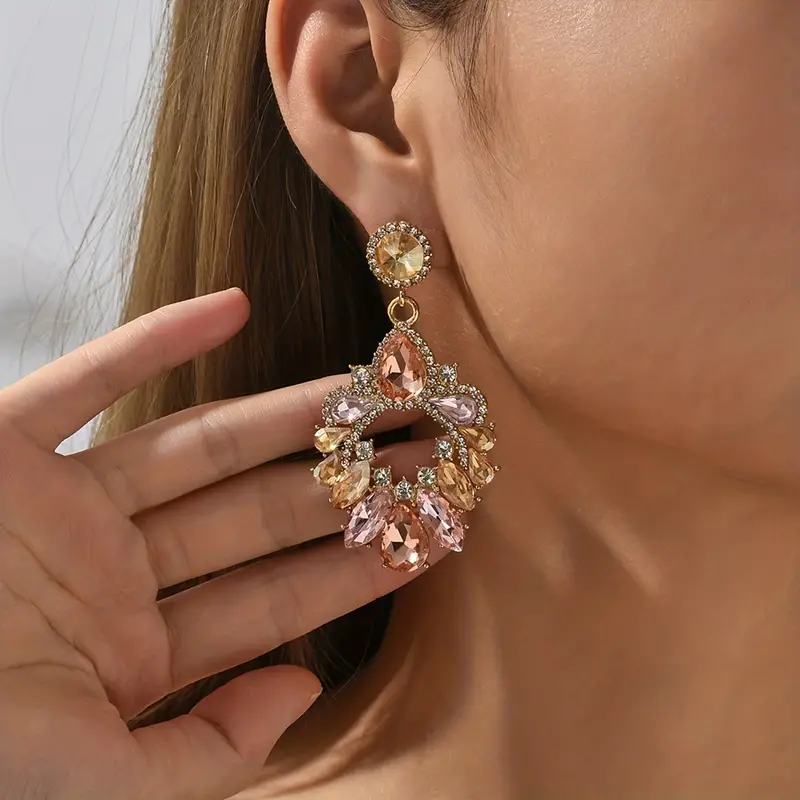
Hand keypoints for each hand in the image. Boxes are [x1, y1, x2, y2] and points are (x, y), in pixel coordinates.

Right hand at [0, 288, 431, 799]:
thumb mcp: (81, 779)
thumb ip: (198, 754)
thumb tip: (300, 691)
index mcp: (134, 650)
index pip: (279, 598)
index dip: (362, 563)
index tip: (438, 528)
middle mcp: (112, 569)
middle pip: (261, 512)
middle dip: (351, 478)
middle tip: (436, 443)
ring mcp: (59, 504)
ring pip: (200, 443)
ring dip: (288, 411)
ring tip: (374, 382)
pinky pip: (88, 376)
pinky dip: (155, 338)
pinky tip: (232, 306)